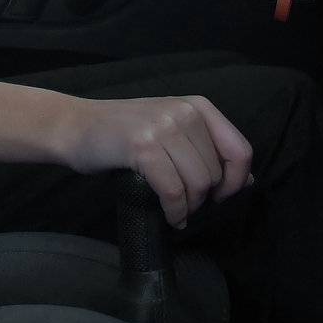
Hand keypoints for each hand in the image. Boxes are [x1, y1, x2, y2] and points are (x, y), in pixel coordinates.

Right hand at [56, 94, 253, 227]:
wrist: (75, 126)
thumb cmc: (124, 134)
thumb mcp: (171, 130)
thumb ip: (207, 149)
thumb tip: (247, 180)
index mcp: (198, 106)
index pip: (240, 150)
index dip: (236, 182)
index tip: (219, 197)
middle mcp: (184, 112)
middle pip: (216, 173)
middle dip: (204, 199)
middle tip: (185, 205)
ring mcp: (162, 127)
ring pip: (198, 184)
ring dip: (189, 208)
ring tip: (176, 211)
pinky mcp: (143, 148)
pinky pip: (173, 191)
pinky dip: (174, 211)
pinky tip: (169, 216)